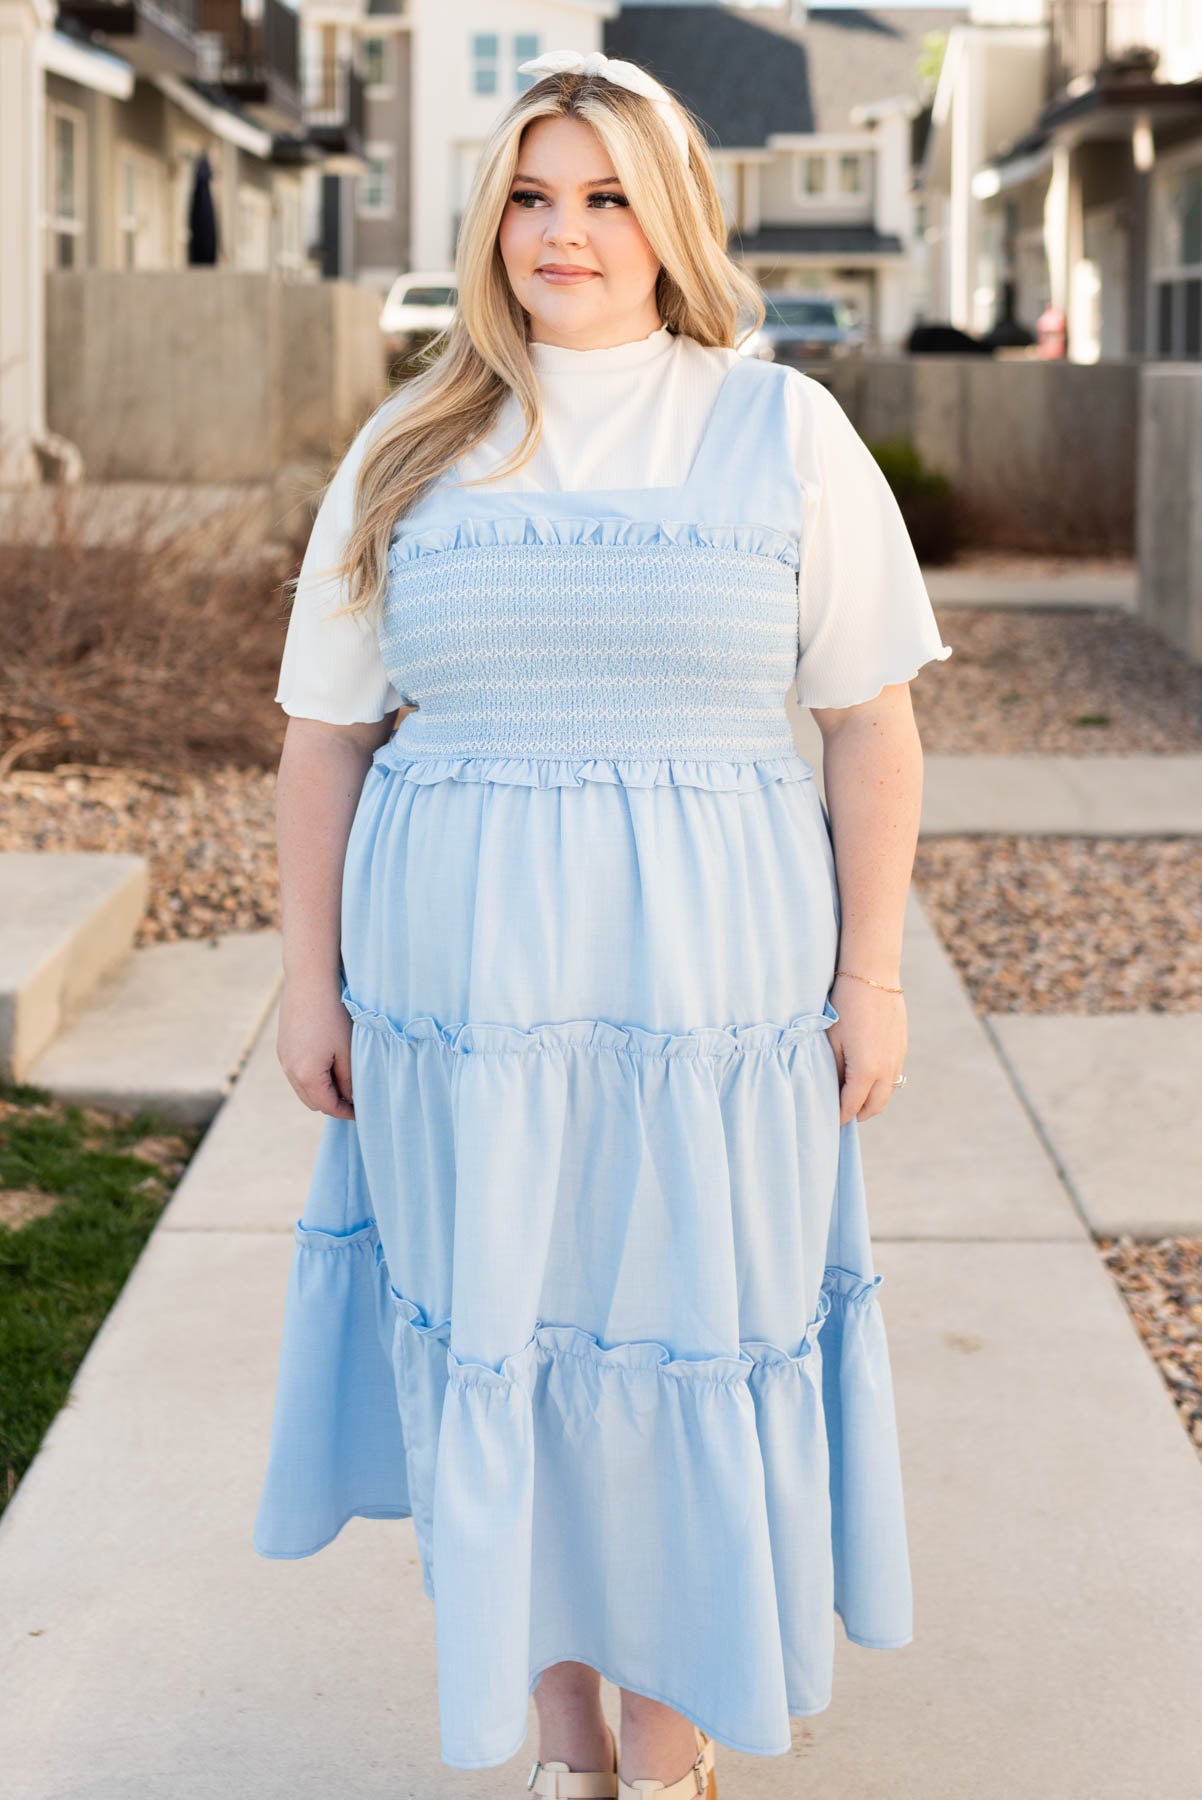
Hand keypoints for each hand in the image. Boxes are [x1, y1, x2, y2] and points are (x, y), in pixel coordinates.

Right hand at [277, 975, 354, 1118]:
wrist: (310, 981)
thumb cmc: (334, 1015)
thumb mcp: (348, 1051)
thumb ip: (349, 1080)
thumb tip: (351, 1099)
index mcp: (306, 1075)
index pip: (328, 1107)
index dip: (346, 1112)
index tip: (362, 1111)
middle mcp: (290, 1070)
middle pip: (313, 1101)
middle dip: (333, 1103)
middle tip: (354, 1098)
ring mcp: (283, 1058)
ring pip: (303, 1088)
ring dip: (321, 1090)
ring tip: (343, 1080)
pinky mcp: (283, 1047)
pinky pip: (296, 1072)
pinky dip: (311, 1076)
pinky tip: (328, 1062)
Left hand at [827, 973, 906, 1124]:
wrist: (872, 975)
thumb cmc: (845, 1005)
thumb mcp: (831, 1040)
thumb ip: (834, 1069)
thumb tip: (834, 1089)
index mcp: (865, 1070)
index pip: (852, 1106)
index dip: (840, 1115)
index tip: (829, 1119)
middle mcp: (886, 1069)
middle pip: (875, 1106)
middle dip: (858, 1114)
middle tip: (842, 1113)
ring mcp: (897, 1058)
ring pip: (887, 1092)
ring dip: (871, 1100)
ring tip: (853, 1097)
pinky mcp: (902, 1047)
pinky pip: (894, 1075)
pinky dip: (881, 1084)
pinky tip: (866, 1075)